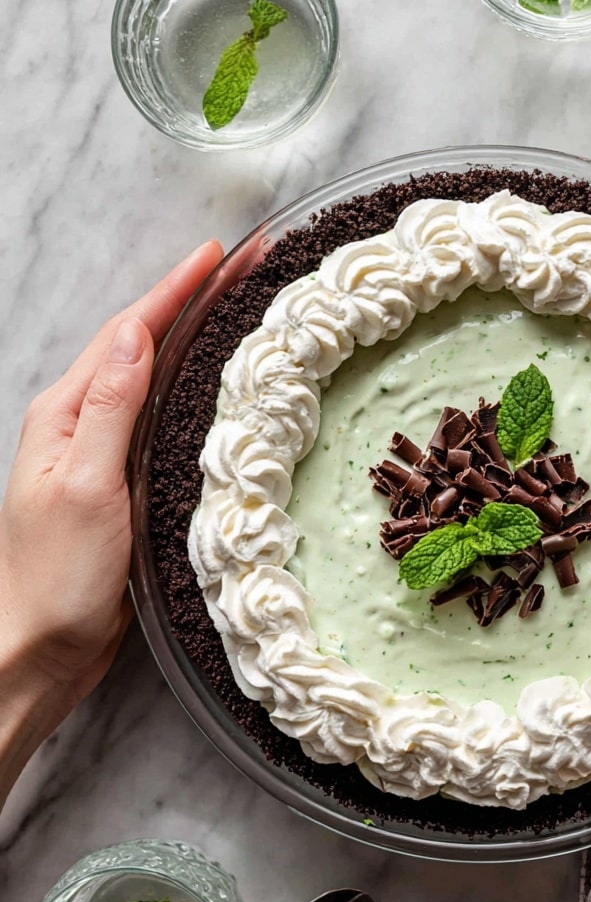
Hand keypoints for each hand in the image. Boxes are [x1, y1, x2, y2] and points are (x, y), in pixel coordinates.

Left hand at [0, 240, 222, 799]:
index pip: (127, 334)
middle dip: (186, 302)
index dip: (173, 290)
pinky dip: (187, 392)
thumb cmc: (57, 576)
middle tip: (238, 272)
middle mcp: (79, 425)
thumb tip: (136, 335)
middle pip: (138, 345)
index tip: (216, 254)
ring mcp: (99, 454)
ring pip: (150, 380)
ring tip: (233, 314)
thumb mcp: (84, 484)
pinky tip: (213, 392)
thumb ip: (108, 408)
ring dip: (189, 340)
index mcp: (65, 415)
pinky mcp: (120, 484)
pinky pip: (158, 420)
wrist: (42, 648)